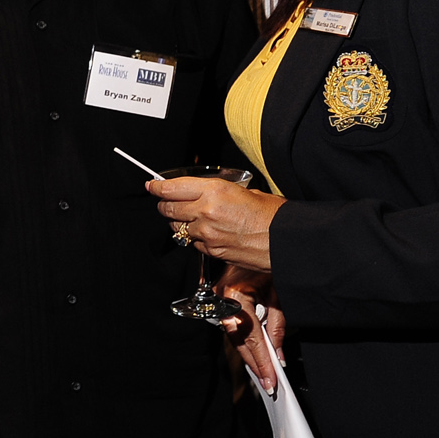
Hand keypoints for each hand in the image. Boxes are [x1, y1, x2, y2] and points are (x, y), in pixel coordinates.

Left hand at [147, 176, 283, 272]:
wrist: (287, 242)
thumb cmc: (274, 215)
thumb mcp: (246, 191)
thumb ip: (220, 192)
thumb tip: (205, 193)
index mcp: (214, 191)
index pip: (172, 188)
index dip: (157, 187)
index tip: (152, 186)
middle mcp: (206, 211)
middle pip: (168, 209)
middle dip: (164, 205)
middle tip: (164, 202)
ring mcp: (207, 234)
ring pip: (178, 228)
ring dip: (179, 222)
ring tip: (188, 218)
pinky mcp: (212, 251)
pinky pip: (193, 243)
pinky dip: (194, 238)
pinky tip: (205, 233)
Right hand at [217, 267, 284, 392]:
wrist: (264, 236)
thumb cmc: (272, 257)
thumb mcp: (279, 292)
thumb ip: (278, 323)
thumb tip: (278, 351)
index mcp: (234, 293)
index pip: (250, 336)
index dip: (262, 360)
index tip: (271, 378)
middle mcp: (221, 296)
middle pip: (237, 339)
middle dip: (254, 361)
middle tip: (267, 382)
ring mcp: (217, 296)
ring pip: (233, 333)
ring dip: (249, 352)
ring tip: (263, 371)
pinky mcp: (220, 296)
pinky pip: (232, 323)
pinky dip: (245, 338)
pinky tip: (255, 351)